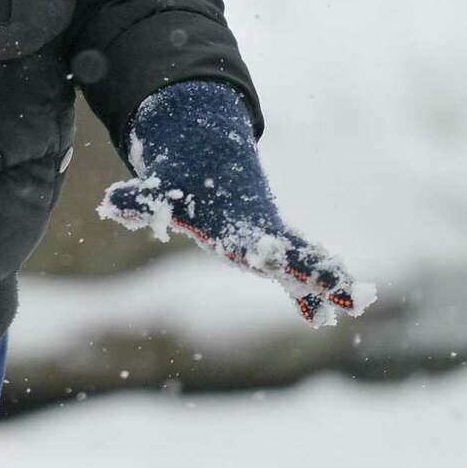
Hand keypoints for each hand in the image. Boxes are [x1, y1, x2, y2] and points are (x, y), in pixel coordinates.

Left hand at [98, 81, 376, 327]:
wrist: (209, 151)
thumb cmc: (185, 178)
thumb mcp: (161, 189)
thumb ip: (140, 199)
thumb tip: (112, 204)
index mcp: (235, 223)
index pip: (258, 244)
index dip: (274, 255)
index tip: (292, 263)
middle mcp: (258, 232)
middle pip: (293, 255)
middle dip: (319, 273)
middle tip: (354, 296)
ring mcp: (267, 238)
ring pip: (300, 263)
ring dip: (323, 283)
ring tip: (353, 305)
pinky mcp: (267, 245)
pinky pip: (290, 272)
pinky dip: (306, 289)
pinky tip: (318, 315)